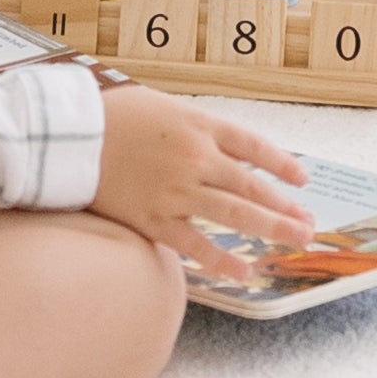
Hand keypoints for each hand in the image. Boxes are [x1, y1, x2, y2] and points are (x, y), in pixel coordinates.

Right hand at [92, 85, 309, 274]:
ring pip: (234, 213)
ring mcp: (176, 191)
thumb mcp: (161, 106)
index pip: (253, 145)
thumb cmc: (110, 117)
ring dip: (271, 228)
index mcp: (197, 125)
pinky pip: (195, 244)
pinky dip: (222, 259)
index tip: (303, 179)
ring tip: (298, 240)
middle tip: (310, 224)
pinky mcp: (154, 218)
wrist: (66, 138)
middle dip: (285, 206)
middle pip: (252, 185)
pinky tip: (244, 271)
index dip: (281, 163)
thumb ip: (195, 127)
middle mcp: (194, 158)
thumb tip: (225, 147)